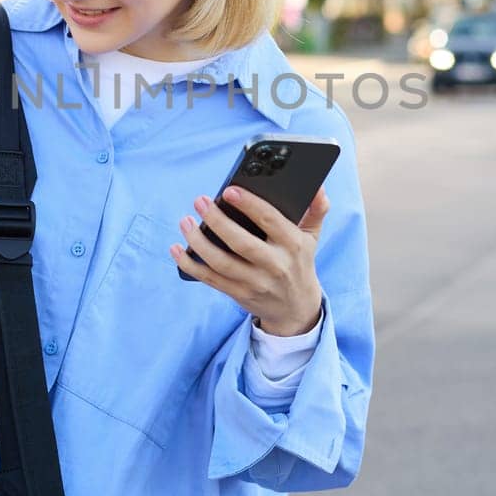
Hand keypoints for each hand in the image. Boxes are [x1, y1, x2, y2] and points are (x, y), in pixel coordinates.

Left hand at [171, 186, 328, 335]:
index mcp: (293, 245)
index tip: (229, 190)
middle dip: (218, 221)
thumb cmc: (299, 263)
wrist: (296, 309)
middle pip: (241, 242)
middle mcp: (275, 265)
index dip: (249, 205)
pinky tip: (177, 248)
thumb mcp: (312, 237)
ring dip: (198, 242)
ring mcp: (255, 282)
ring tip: (185, 222)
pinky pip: (211, 279)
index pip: (270, 221)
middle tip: (199, 201)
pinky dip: (190, 264)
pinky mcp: (239, 294)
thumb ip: (316, 210)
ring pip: (222, 262)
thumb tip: (318, 186)